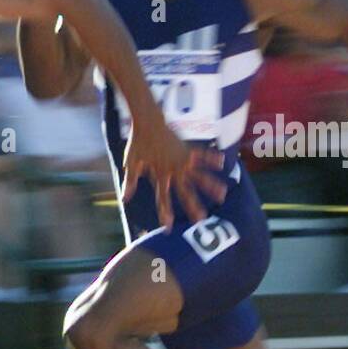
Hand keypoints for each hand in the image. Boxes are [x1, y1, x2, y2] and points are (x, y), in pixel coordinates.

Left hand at [123, 113, 227, 229]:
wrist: (147, 121)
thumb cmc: (138, 143)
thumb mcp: (131, 163)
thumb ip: (130, 181)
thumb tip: (124, 198)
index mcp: (159, 174)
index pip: (162, 197)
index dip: (164, 212)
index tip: (168, 227)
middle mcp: (172, 169)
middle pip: (184, 191)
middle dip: (193, 205)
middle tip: (201, 218)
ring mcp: (181, 159)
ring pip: (198, 175)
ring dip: (210, 185)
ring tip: (222, 195)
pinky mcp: (187, 148)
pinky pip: (201, 154)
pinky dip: (211, 158)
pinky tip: (222, 162)